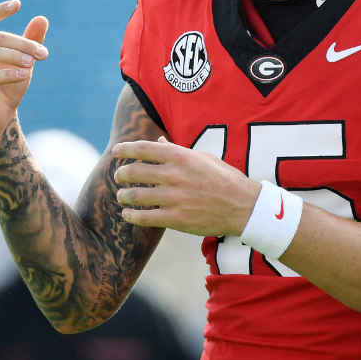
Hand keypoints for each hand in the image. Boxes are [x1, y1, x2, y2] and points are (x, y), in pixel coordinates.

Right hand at [0, 0, 48, 143]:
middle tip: (43, 53)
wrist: (1, 119)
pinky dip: (7, 74)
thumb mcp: (24, 62)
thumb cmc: (9, 86)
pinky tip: (24, 75)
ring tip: (32, 63)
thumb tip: (42, 18)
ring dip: (13, 56)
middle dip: (21, 43)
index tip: (18, 3)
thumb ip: (30, 41)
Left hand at [113, 137, 259, 237]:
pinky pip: (145, 217)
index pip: (143, 148)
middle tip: (118, 177)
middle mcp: (174, 175)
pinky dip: (131, 215)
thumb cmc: (224, 179)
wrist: (244, 207)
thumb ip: (178, 150)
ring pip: (136, 195)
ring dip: (123, 195)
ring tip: (121, 195)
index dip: (125, 149)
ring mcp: (174, 198)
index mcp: (180, 156)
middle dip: (121, 174)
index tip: (116, 152)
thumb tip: (159, 141)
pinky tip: (126, 214)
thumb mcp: (203, 158)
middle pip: (134, 172)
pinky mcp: (176, 219)